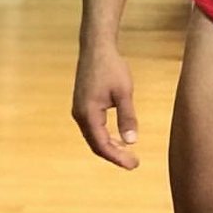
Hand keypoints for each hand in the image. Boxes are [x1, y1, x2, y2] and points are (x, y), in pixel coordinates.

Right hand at [72, 42, 138, 169]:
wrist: (96, 47)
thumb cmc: (111, 67)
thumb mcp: (124, 92)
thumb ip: (127, 117)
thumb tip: (132, 141)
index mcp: (88, 114)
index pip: (102, 145)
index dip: (118, 158)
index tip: (133, 164)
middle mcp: (80, 115)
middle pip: (96, 144)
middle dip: (114, 155)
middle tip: (133, 163)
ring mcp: (79, 110)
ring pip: (93, 136)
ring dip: (109, 146)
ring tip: (127, 153)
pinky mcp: (82, 105)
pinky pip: (93, 127)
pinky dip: (105, 135)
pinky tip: (117, 137)